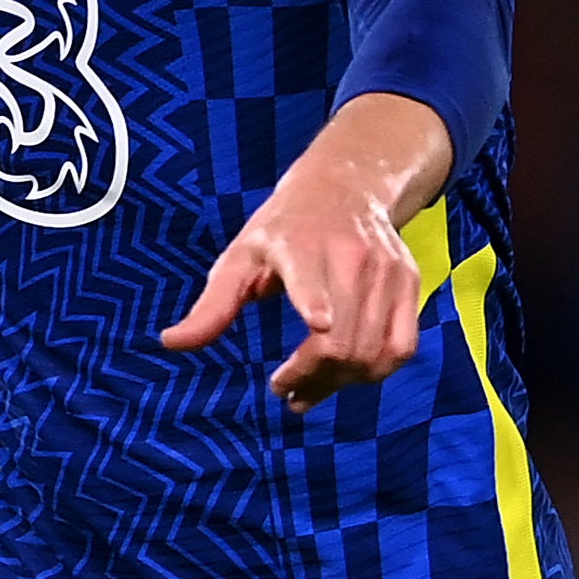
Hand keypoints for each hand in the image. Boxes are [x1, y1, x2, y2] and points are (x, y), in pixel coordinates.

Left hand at [158, 92, 455, 410]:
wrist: (345, 188)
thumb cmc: (282, 230)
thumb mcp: (240, 257)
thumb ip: (212, 306)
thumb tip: (170, 343)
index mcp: (298, 245)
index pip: (310, 273)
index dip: (316, 299)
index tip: (316, 324)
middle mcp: (349, 255)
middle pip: (340, 336)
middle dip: (310, 378)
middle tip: (286, 390)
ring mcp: (385, 270)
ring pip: (371, 350)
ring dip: (339, 383)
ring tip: (310, 389)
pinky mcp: (408, 282)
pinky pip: (400, 346)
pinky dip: (375, 372)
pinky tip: (349, 376)